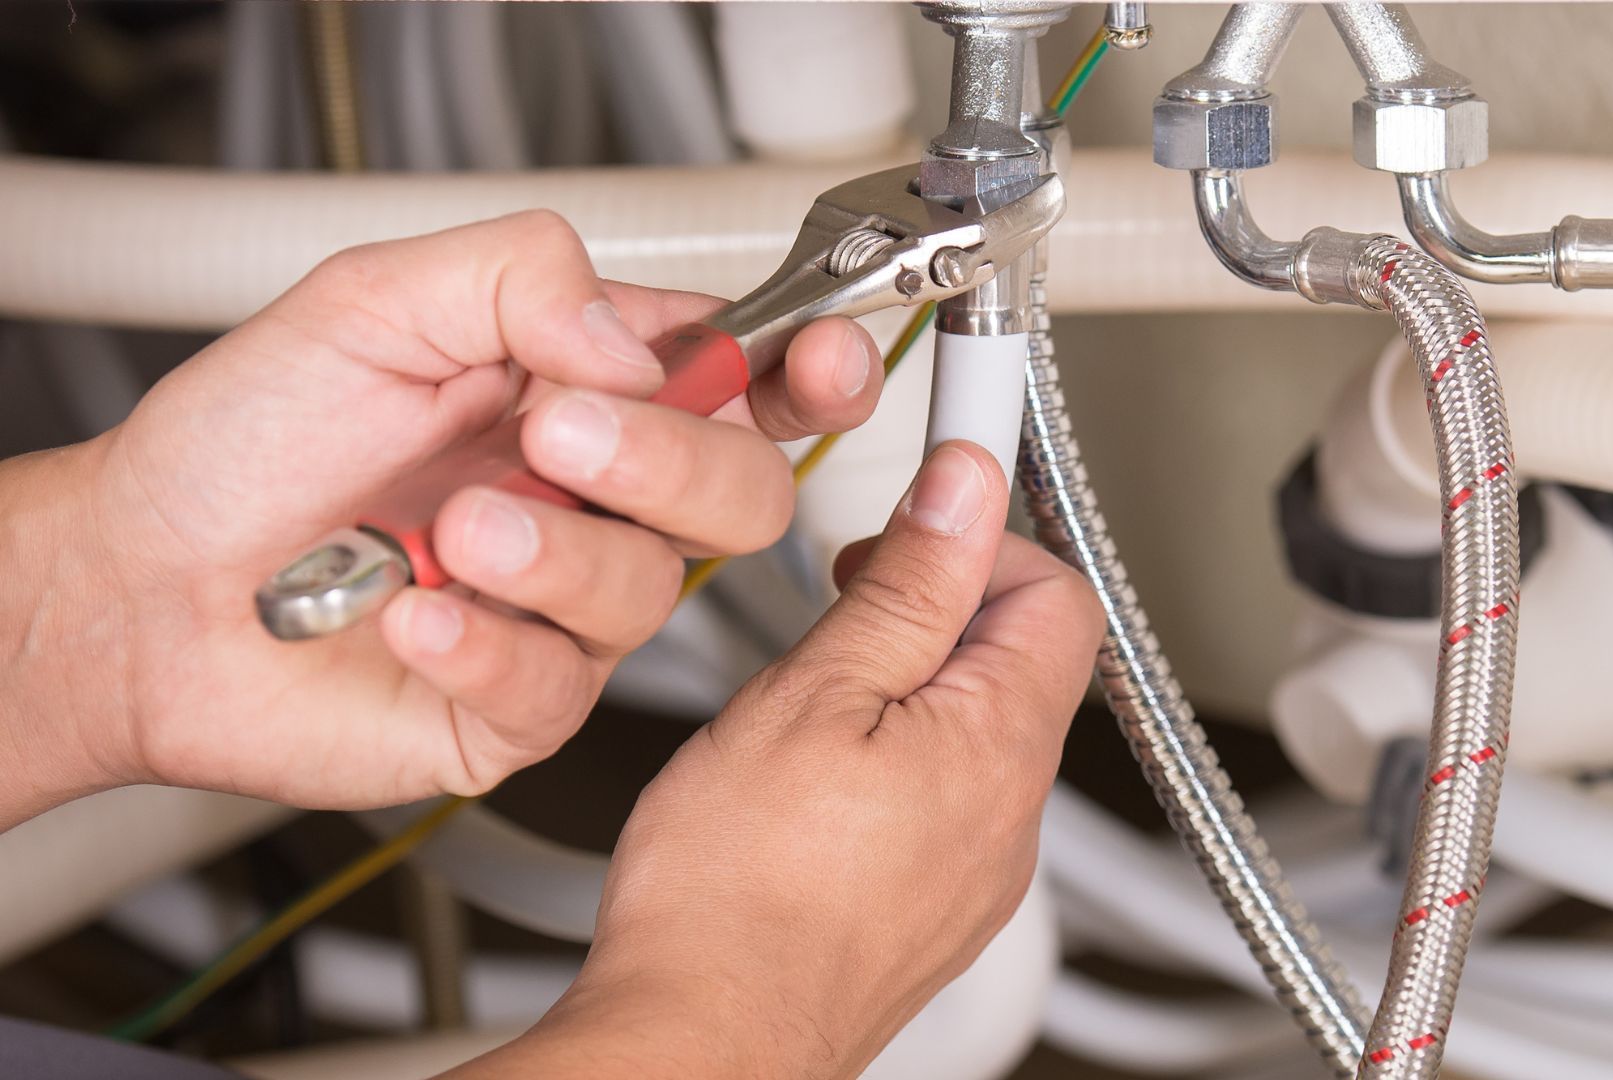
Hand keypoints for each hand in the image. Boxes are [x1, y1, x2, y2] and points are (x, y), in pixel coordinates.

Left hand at [0, 210, 882, 823]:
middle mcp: (598, 503)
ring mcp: (568, 611)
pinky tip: (409, 612)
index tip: (818, 365)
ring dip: (551, 553)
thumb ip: (518, 278)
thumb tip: (638, 347)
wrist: (143, 589)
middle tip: (554, 435)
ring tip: (442, 531)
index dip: (810, 372)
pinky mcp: (522, 707)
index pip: (746, 377)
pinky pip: (562, 687)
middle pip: (743, 491)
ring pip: (655, 591)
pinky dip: (484, 643)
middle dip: (666, 461)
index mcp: (586, 392)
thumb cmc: (246, 447)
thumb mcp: (372, 303)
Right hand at [456, 443, 1102, 1078]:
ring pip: (974, 729)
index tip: (921, 509)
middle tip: (848, 605)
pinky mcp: (937, 909)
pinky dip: (895, 759)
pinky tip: (814, 779)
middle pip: (1020, 658)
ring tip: (815, 700)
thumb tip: (967, 492)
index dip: (986, 535)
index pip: (1058, 592)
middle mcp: (1012, 813)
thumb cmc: (735, 896)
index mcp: (999, 743)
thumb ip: (908, 587)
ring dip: (909, 685)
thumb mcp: (814, 694)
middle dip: (938, 607)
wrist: (702, 1043)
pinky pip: (944, 800)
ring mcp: (980, 870)